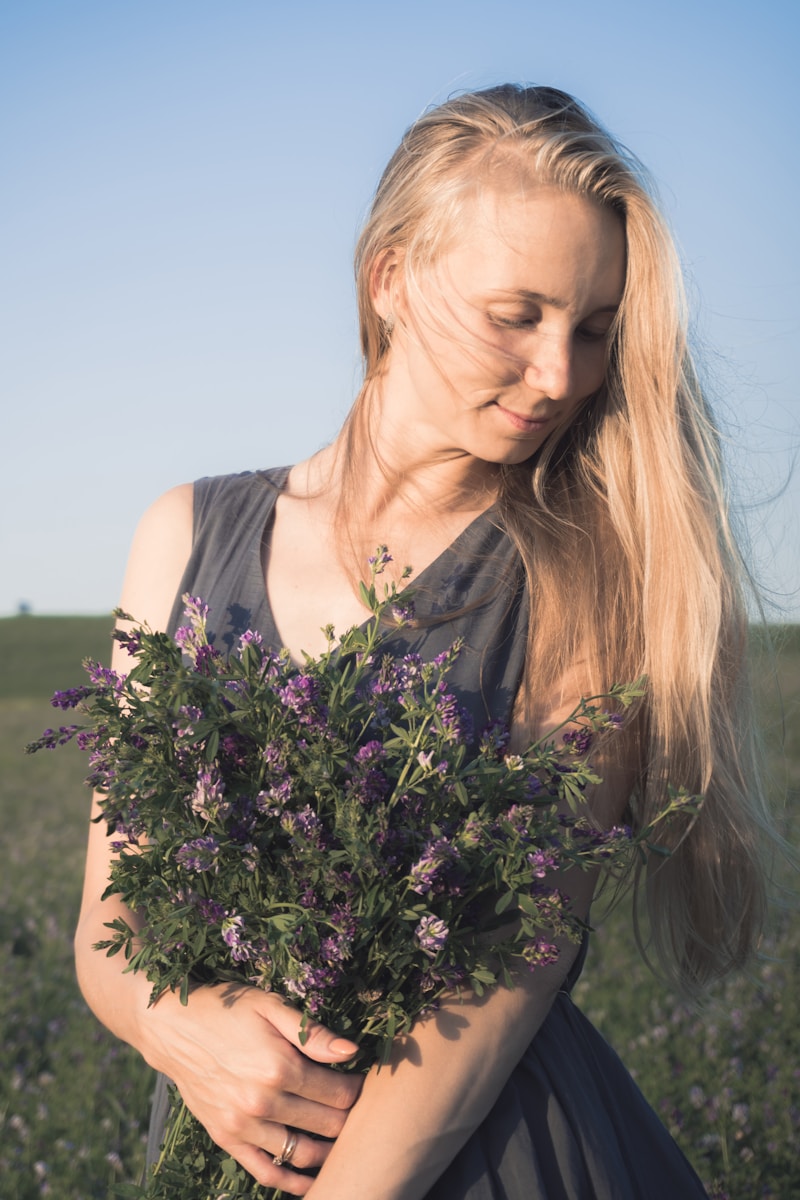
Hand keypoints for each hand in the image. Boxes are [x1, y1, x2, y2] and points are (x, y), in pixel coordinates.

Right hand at [143, 982, 361, 1191]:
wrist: (173, 1028)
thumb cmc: (226, 1009)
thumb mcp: (269, 1006)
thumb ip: (311, 1033)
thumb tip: (352, 1051)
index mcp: (279, 1067)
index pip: (337, 1093)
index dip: (357, 1091)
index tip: (366, 1086)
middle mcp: (263, 1102)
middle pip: (325, 1125)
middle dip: (348, 1120)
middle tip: (360, 1114)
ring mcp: (243, 1126)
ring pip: (301, 1153)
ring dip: (328, 1152)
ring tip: (343, 1142)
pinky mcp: (226, 1138)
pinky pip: (265, 1171)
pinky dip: (291, 1182)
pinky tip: (311, 1179)